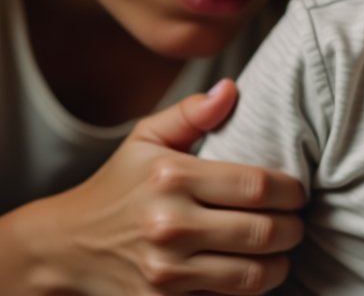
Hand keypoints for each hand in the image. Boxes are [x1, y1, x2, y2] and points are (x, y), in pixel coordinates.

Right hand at [14, 79, 305, 294]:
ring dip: (279, 264)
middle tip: (294, 222)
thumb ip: (190, 113)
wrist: (67, 246)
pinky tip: (248, 272)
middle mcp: (169, 225)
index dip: (292, 191)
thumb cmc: (117, 187)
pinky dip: (248, 290)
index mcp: (171, 177)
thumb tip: (230, 89)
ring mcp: (167, 271)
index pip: (258, 186)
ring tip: (279, 250)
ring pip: (254, 275)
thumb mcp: (145, 140)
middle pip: (264, 232)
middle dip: (293, 229)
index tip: (296, 192)